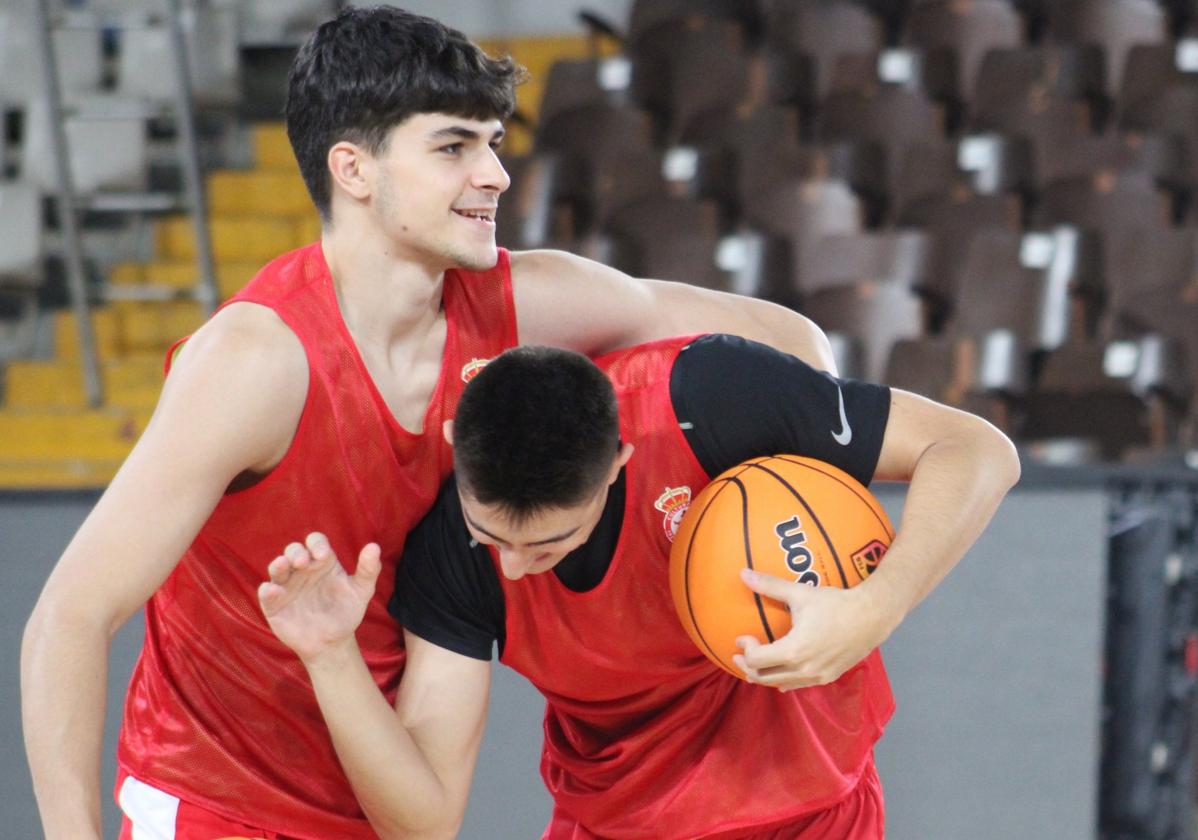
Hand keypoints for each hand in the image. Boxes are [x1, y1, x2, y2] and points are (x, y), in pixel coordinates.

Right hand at [258, 532, 380, 664]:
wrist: (333, 642)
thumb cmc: (346, 611)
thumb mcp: (361, 591)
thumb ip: (369, 570)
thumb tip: (374, 547)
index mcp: (322, 562)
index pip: (316, 542)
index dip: (317, 544)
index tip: (324, 555)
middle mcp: (302, 570)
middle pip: (293, 551)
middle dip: (296, 553)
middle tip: (303, 563)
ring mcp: (287, 586)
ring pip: (277, 568)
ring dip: (278, 565)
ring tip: (282, 565)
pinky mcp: (275, 604)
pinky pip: (266, 594)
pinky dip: (268, 590)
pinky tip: (273, 591)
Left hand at [731, 569, 895, 690]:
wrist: (872, 616)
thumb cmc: (836, 604)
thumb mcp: (800, 593)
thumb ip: (769, 585)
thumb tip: (743, 574)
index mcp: (794, 651)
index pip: (757, 661)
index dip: (745, 650)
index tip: (742, 637)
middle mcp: (804, 670)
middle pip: (764, 678)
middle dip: (748, 667)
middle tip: (740, 655)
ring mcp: (817, 677)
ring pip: (781, 684)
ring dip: (765, 675)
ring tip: (756, 663)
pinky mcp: (828, 677)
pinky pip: (799, 684)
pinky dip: (784, 679)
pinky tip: (781, 672)